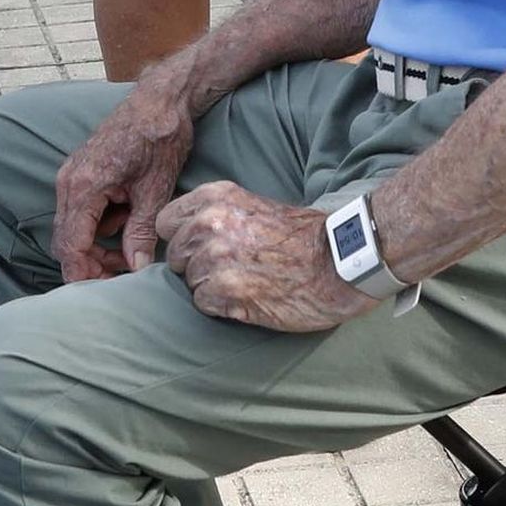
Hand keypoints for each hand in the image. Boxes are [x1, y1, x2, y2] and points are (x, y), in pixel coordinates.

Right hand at [53, 62, 197, 279]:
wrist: (160, 100)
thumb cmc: (159, 137)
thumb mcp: (156, 190)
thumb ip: (141, 232)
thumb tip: (137, 269)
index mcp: (83, 187)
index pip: (71, 247)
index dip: (85, 275)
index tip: (107, 291)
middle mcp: (68, 182)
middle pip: (67, 242)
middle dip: (92, 264)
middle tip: (125, 274)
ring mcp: (72, 177)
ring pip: (74, 228)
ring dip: (99, 245)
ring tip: (134, 245)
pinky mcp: (81, 174)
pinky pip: (82, 212)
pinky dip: (101, 225)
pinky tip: (128, 218)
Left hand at [157, 181, 380, 333]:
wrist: (339, 261)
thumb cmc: (302, 237)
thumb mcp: (252, 205)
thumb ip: (216, 214)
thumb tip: (185, 233)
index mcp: (216, 198)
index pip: (166, 222)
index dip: (180, 239)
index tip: (199, 248)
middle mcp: (211, 224)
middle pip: (175, 256)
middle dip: (195, 266)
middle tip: (230, 269)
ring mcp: (217, 258)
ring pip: (189, 283)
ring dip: (211, 288)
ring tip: (245, 283)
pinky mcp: (227, 291)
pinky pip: (203, 304)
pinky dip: (221, 306)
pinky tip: (247, 298)